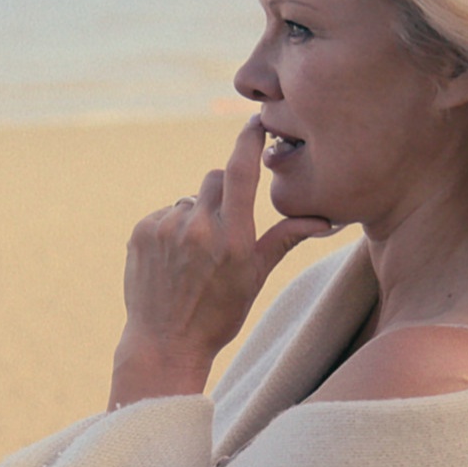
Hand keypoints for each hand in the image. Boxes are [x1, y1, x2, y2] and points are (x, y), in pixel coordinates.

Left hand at [108, 116, 334, 408]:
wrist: (165, 343)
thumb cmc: (219, 314)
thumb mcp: (256, 277)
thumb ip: (285, 239)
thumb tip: (326, 220)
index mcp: (233, 237)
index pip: (241, 170)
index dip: (248, 140)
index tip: (255, 123)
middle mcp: (199, 227)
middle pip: (216, 179)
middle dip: (225, 194)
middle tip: (224, 230)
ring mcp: (166, 229)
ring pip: (190, 199)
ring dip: (197, 216)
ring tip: (194, 256)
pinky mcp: (141, 232)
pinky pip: (164, 213)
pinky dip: (171, 228)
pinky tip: (173, 260)